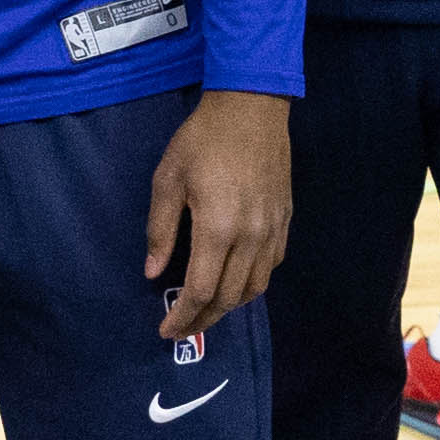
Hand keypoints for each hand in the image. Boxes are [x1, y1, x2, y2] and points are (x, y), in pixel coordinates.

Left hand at [143, 87, 290, 343]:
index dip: (182, 317)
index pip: (201, 291)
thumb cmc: (202, 140)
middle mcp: (251, 238)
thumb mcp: (168, 180)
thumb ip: (160, 230)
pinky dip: (251, 284)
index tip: (166, 331)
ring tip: (205, 310)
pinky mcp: (285, 222)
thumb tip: (153, 272)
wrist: (252, 107)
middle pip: (229, 298)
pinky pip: (271, 267)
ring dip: (229, 306)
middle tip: (181, 329)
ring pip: (255, 288)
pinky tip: (234, 281)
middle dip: (203, 319)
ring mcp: (273, 231)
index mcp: (218, 229)